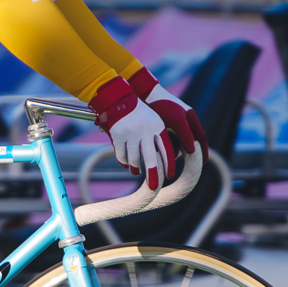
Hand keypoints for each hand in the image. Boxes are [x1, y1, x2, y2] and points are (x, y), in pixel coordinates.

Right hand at [88, 75, 175, 190]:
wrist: (119, 99)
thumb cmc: (140, 114)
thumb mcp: (154, 121)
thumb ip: (160, 138)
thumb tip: (166, 160)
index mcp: (157, 126)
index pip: (166, 149)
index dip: (169, 163)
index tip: (169, 175)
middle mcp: (145, 130)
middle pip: (150, 159)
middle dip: (153, 175)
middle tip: (154, 187)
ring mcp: (131, 133)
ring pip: (134, 159)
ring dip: (135, 168)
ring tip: (137, 172)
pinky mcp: (118, 135)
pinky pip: (121, 155)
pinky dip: (123, 162)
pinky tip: (126, 164)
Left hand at [129, 67, 206, 162]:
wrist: (143, 94)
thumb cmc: (162, 105)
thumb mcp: (177, 120)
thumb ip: (186, 135)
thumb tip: (193, 151)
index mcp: (190, 117)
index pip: (201, 137)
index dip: (203, 150)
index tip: (203, 162)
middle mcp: (183, 120)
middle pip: (189, 141)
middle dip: (186, 153)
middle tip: (183, 164)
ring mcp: (173, 122)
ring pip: (177, 142)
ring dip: (175, 150)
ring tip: (169, 158)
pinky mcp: (162, 124)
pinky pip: (167, 139)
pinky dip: (166, 146)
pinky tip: (159, 152)